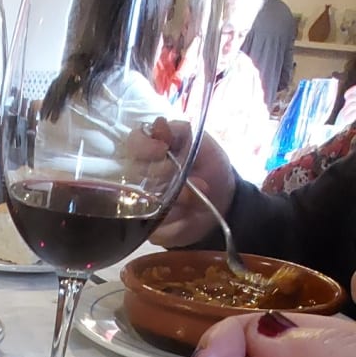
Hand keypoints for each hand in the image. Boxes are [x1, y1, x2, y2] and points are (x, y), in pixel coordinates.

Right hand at [131, 119, 236, 247]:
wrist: (223, 200)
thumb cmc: (209, 166)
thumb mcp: (200, 141)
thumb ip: (179, 131)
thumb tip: (159, 125)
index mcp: (149, 153)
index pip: (132, 144)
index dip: (143, 147)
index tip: (162, 150)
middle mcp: (139, 179)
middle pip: (134, 174)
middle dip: (164, 174)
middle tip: (189, 176)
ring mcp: (142, 206)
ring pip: (145, 204)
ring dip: (176, 200)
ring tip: (195, 197)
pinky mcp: (151, 231)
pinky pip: (157, 231)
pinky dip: (177, 225)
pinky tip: (188, 218)